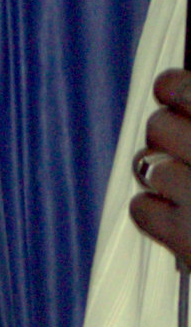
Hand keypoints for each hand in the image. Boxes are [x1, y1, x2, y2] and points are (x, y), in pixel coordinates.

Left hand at [126, 71, 190, 269]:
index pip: (184, 89)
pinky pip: (140, 208)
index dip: (172, 87)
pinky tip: (177, 214)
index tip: (170, 91)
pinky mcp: (188, 238)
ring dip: (160, 172)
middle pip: (157, 126)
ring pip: (146, 164)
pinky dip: (152, 210)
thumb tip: (181, 93)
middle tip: (182, 146)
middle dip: (166, 134)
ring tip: (186, 184)